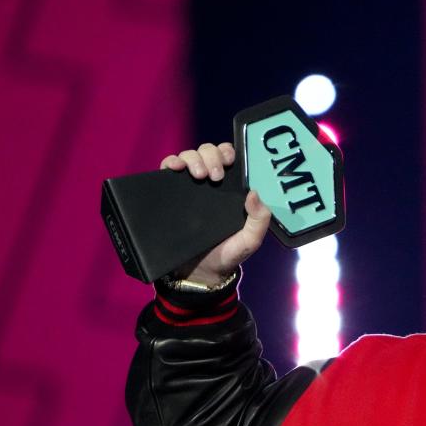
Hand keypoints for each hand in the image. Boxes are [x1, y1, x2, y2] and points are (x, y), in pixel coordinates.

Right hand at [159, 143, 270, 285]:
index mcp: (228, 189)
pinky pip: (166, 169)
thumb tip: (254, 193)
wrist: (199, 273)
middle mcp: (208, 184)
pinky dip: (170, 162)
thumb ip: (259, 220)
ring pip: (188, 156)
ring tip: (198, 176)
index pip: (226, 158)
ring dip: (193, 158)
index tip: (229, 162)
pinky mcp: (170, 195)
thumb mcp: (250, 240)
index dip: (227, 152)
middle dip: (211, 156)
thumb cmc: (227, 254)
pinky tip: (174, 168)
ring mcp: (188, 188)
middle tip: (214, 176)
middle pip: (207, 152)